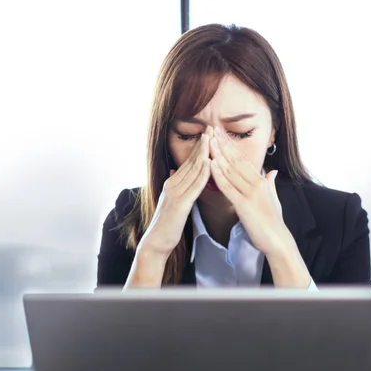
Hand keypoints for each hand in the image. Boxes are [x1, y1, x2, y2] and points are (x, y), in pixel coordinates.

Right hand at [138, 126, 212, 256]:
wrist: (156, 242)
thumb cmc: (167, 224)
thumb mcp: (170, 200)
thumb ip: (175, 185)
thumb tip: (175, 169)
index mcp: (172, 183)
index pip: (188, 162)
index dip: (199, 147)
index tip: (209, 133)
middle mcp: (172, 184)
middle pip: (190, 161)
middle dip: (202, 144)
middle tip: (212, 128)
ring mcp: (175, 193)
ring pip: (193, 170)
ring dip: (204, 154)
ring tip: (213, 139)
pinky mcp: (180, 204)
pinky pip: (194, 187)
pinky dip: (203, 174)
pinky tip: (210, 165)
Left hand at [209, 127, 292, 257]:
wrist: (277, 240)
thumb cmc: (274, 222)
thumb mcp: (274, 199)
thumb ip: (271, 184)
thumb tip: (272, 171)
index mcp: (261, 181)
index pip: (243, 159)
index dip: (231, 145)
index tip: (221, 133)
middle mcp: (256, 183)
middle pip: (236, 160)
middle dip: (223, 144)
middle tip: (212, 129)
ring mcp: (250, 193)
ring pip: (231, 170)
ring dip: (218, 155)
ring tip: (208, 141)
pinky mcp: (244, 205)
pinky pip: (228, 187)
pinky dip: (218, 175)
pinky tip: (210, 164)